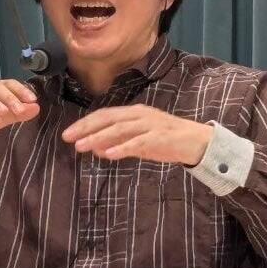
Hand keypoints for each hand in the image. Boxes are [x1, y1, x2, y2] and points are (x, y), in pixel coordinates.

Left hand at [61, 104, 213, 165]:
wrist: (198, 142)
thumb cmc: (166, 141)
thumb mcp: (138, 144)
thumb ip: (118, 145)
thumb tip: (96, 150)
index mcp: (133, 113)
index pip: (104, 115)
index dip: (85, 123)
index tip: (68, 133)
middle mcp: (139, 115)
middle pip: (107, 119)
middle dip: (86, 128)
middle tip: (68, 137)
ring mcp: (150, 124)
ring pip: (119, 129)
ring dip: (98, 137)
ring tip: (81, 146)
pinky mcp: (160, 137)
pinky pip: (138, 142)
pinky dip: (122, 147)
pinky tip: (108, 154)